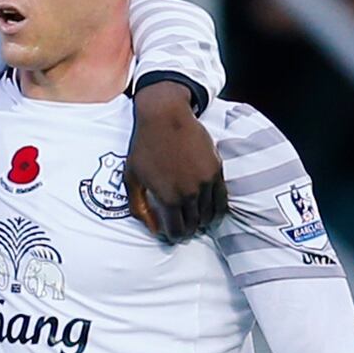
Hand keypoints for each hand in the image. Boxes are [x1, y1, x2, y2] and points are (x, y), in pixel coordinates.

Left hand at [125, 82, 227, 241]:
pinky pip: (222, 200)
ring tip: (196, 220)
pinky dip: (217, 209)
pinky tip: (210, 210)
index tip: (172, 235)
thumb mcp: (132, 178)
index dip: (174, 237)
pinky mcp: (217, 170)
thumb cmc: (144, 146)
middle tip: (183, 229)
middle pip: (195, 225)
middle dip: (188, 230)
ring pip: (210, 215)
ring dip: (203, 221)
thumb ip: (139, 207)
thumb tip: (153, 230)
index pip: (177, 231)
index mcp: (168, 197)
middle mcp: (190, 193)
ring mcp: (206, 182)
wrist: (165, 116)